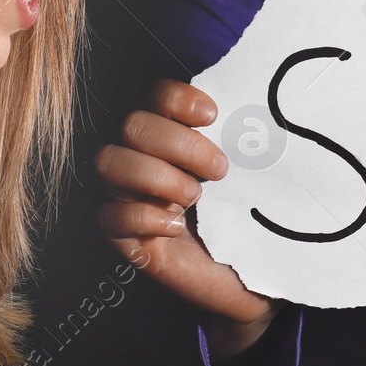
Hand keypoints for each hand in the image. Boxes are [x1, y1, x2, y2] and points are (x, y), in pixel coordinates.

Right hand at [96, 78, 280, 359]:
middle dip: (179, 143)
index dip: (176, 98)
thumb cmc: (252, 210)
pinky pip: (109, 216)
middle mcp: (140, 155)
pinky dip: (143, 216)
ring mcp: (127, 194)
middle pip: (131, 124)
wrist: (254, 272)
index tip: (213, 115)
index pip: (151, 92)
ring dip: (156, 176)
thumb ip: (241, 133)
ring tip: (196, 196)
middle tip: (220, 169)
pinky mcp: (124, 237)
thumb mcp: (251, 167)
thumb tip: (257, 102)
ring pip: (108, 162)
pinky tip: (176, 226)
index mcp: (169, 129)